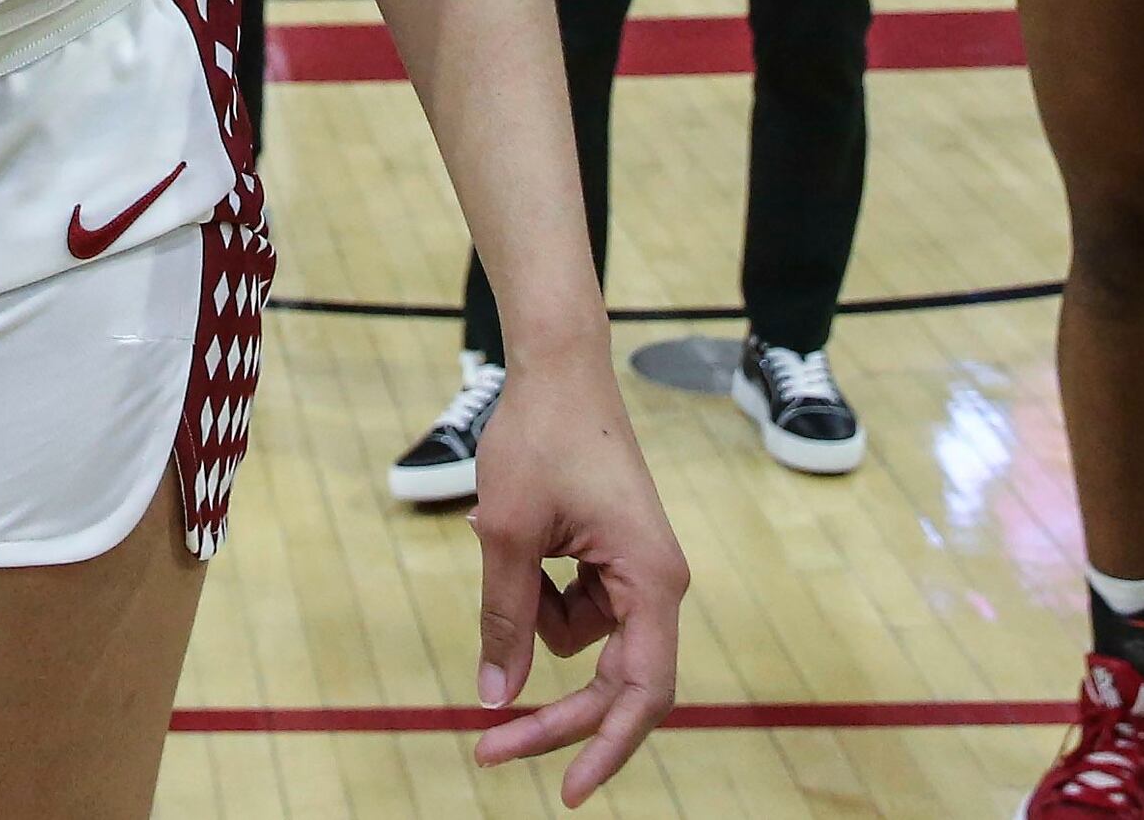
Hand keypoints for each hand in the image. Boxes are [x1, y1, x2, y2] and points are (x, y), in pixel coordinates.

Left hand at [468, 361, 691, 803]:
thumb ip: (505, 619)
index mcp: (651, 581)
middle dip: (554, 717)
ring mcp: (637, 572)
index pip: (641, 693)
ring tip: (505, 539)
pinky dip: (538, 588)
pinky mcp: (613, 559)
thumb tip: (495, 698)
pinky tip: (519, 536)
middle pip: (612, 683)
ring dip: (532, 616)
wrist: (557, 366)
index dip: (605, 747)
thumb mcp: (506, 534)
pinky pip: (573, 607)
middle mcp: (656, 584)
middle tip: (487, 748)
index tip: (567, 791)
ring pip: (579, 641)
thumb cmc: (537, 437)